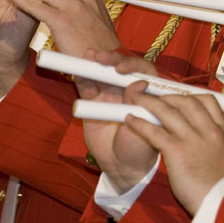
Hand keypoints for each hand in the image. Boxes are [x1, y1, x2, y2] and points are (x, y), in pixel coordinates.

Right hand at [74, 49, 161, 192]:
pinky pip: (87, 86)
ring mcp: (111, 94)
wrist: (120, 167)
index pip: (143, 71)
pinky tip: (77, 70)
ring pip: (104, 73)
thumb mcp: (143, 129)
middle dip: (112, 59)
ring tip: (88, 55)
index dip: (133, 65)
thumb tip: (140, 83)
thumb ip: (139, 106)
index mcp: (147, 94)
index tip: (121, 69)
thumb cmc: (139, 149)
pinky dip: (82, 77)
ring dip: (96, 62)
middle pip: (121, 67)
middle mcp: (130, 90)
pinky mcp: (94, 102)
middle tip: (101, 58)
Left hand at [123, 91, 223, 215]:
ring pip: (168, 111)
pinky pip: (154, 131)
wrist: (217, 204)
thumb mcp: (222, 156)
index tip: (179, 98)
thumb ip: (212, 141)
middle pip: (186, 101)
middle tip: (155, 98)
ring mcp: (193, 139)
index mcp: (222, 131)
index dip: (191, 96)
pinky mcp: (177, 151)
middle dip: (167, 97)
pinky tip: (131, 120)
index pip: (209, 101)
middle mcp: (209, 131)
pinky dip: (140, 123)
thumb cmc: (217, 186)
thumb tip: (199, 135)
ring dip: (149, 103)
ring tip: (137, 100)